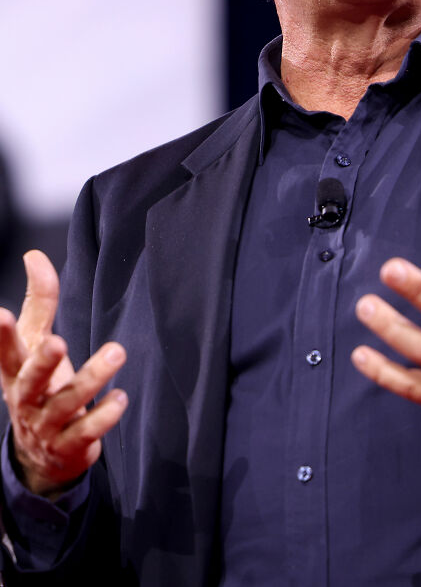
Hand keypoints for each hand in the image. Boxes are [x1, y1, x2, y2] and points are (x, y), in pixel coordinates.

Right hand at [0, 251, 127, 498]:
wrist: (42, 454)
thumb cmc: (40, 383)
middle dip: (43, 362)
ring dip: (92, 378)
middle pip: (31, 380)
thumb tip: (34, 255)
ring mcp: (47, 425)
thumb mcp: (35, 342)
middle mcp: (27, 398)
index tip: (0, 313)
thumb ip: (40, 301)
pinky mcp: (70, 445)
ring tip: (117, 351)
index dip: (0, 336)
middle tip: (57, 342)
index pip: (6, 352)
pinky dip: (104, 415)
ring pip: (68, 402)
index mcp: (16, 372)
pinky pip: (87, 431)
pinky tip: (121, 398)